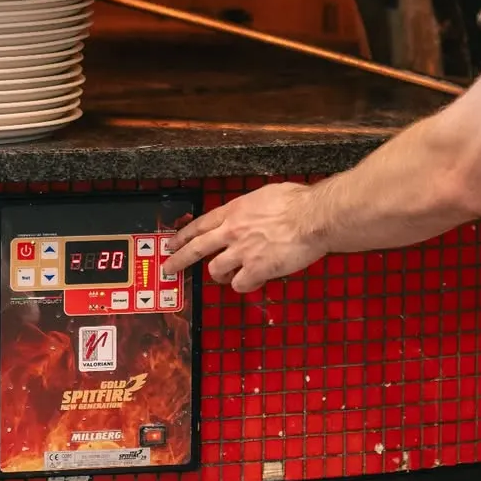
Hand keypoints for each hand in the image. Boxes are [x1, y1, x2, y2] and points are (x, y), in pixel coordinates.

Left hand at [162, 183, 325, 292]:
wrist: (312, 217)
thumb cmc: (297, 202)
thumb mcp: (266, 195)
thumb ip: (253, 207)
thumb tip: (256, 212)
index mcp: (234, 210)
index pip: (200, 224)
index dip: (184, 235)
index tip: (172, 243)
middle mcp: (232, 231)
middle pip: (196, 248)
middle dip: (179, 260)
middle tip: (168, 268)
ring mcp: (241, 252)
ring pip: (215, 270)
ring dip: (219, 274)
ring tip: (227, 276)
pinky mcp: (255, 270)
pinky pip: (239, 285)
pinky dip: (244, 285)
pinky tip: (252, 281)